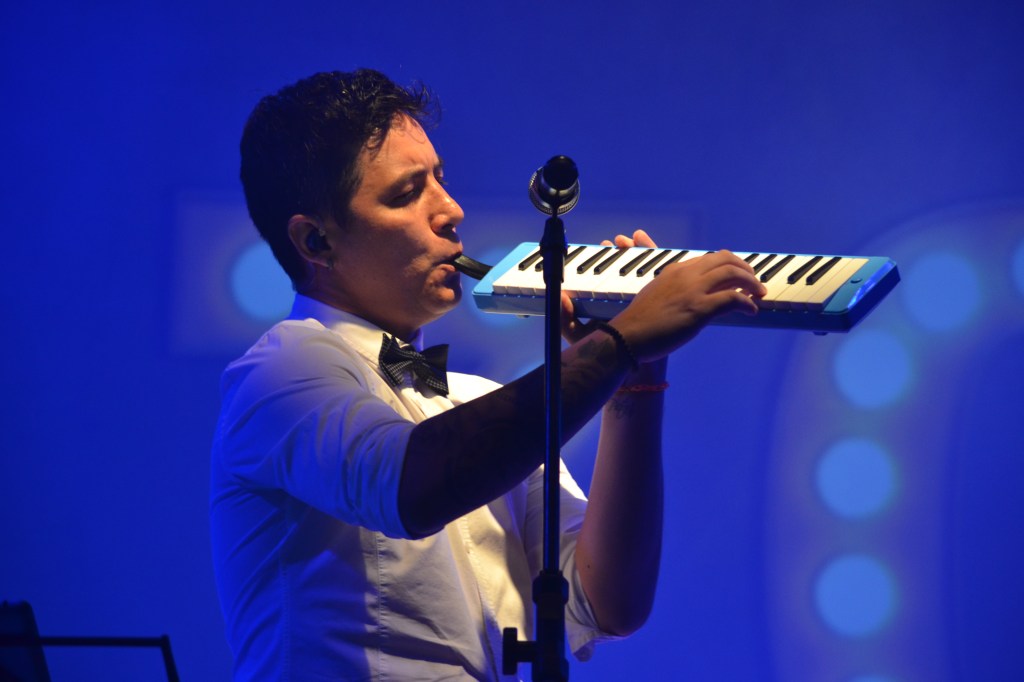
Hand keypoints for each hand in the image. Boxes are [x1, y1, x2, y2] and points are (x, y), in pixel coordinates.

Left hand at [560, 229, 656, 343]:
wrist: (634, 369)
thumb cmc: (608, 353)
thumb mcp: (580, 337)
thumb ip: (566, 322)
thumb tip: (561, 297)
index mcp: (609, 302)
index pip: (609, 274)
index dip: (607, 258)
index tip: (605, 245)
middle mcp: (627, 299)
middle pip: (627, 267)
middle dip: (623, 251)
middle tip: (619, 241)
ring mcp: (646, 301)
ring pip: (644, 270)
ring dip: (639, 252)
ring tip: (631, 240)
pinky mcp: (664, 304)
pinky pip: (663, 278)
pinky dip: (658, 261)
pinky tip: (653, 250)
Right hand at [610, 249, 766, 361]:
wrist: (628, 335)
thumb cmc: (640, 321)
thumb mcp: (657, 294)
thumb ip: (676, 289)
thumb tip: (692, 296)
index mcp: (676, 269)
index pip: (710, 258)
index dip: (729, 265)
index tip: (738, 275)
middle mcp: (687, 275)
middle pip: (726, 260)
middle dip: (745, 269)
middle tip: (754, 282)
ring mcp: (694, 291)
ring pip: (733, 275)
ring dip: (751, 283)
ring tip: (758, 294)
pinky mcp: (700, 309)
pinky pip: (732, 299)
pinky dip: (747, 303)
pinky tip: (751, 310)